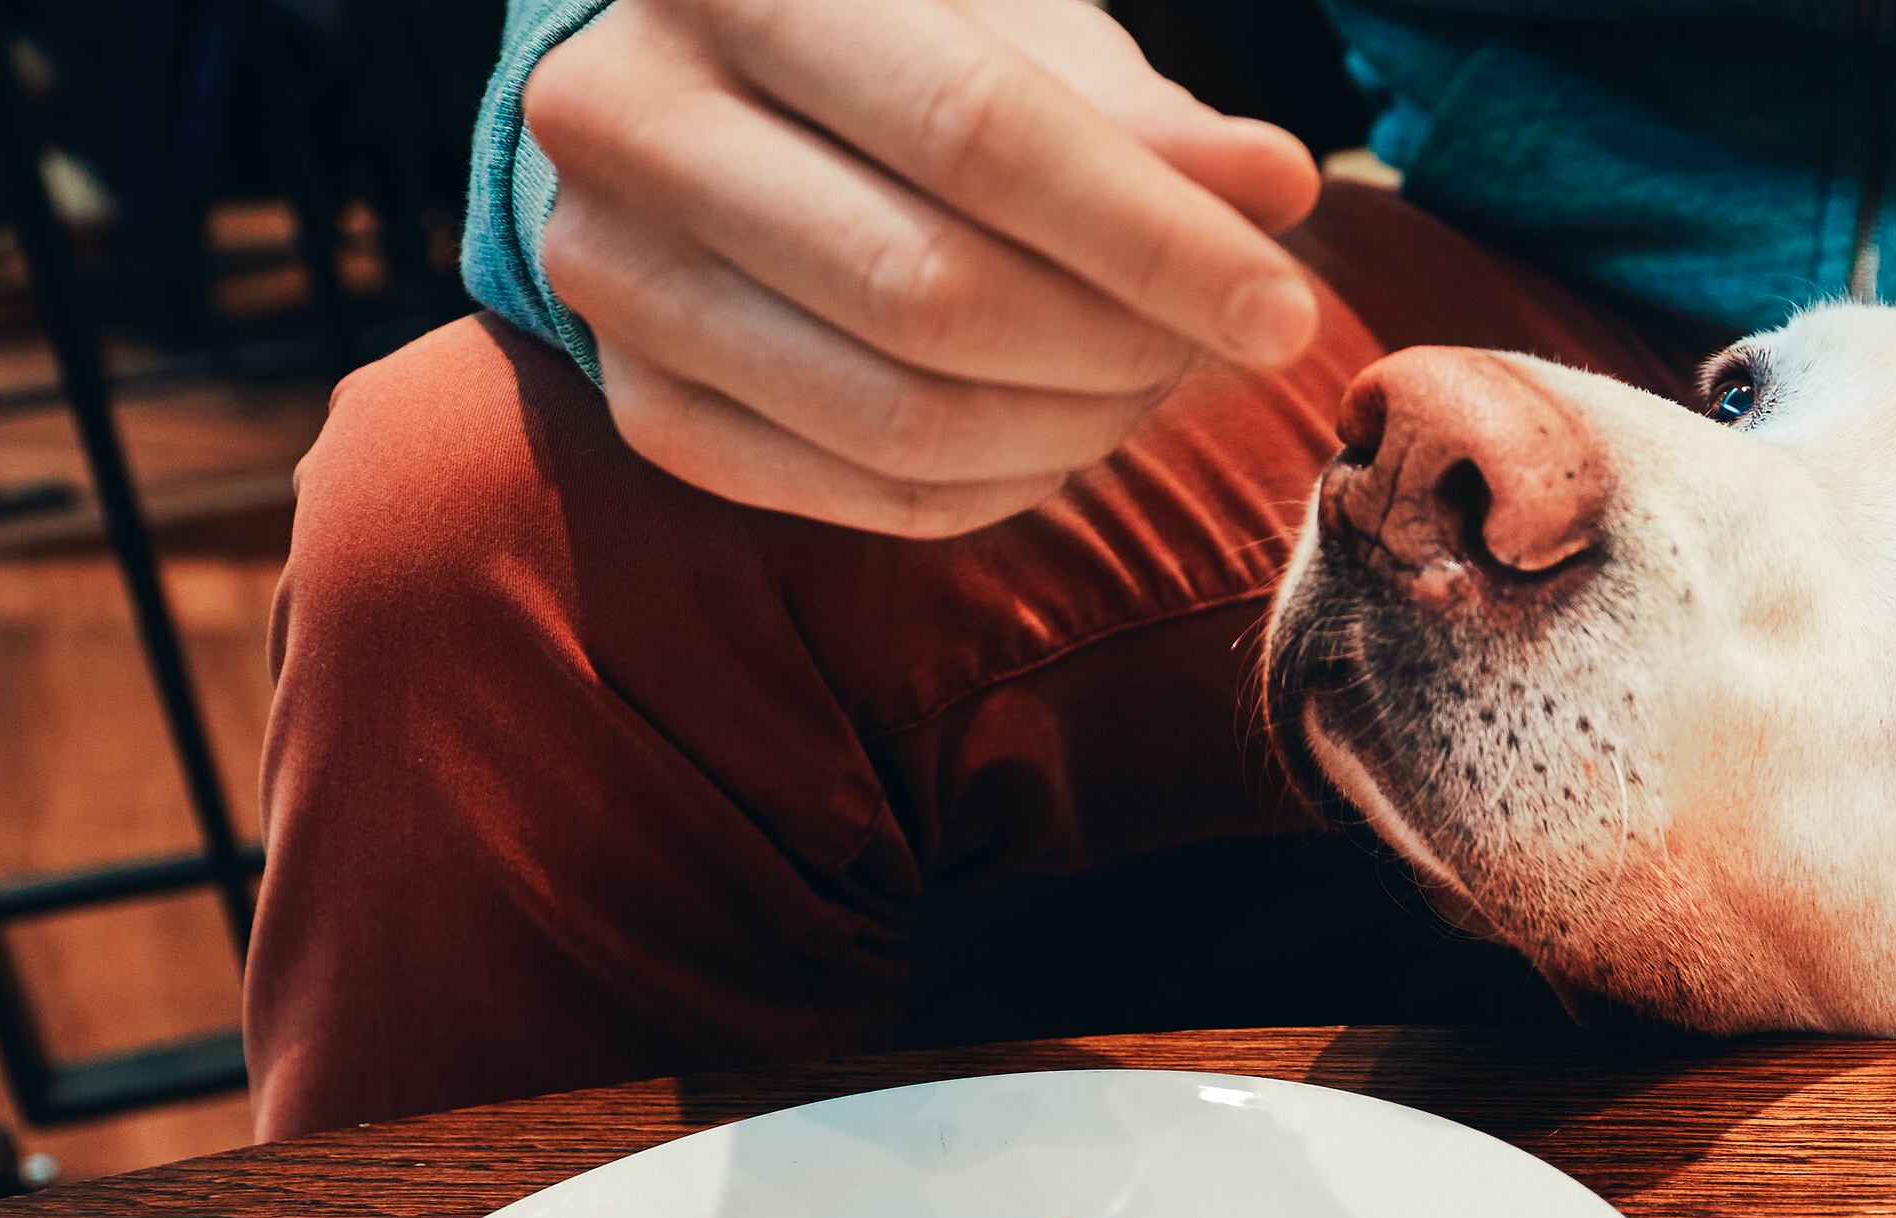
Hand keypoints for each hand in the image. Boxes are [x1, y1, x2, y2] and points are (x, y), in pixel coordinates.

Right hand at [523, 0, 1320, 535]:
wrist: (689, 94)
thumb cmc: (891, 42)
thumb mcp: (1012, 31)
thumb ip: (1138, 116)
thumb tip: (1276, 189)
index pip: (976, 137)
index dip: (1150, 239)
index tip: (1282, 310)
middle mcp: (629, 121)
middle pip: (932, 295)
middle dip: (1117, 346)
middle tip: (1213, 346)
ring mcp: (613, 275)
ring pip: (897, 419)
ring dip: (1070, 430)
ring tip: (1148, 382)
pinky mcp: (638, 404)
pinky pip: (859, 494)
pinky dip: (997, 487)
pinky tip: (1060, 433)